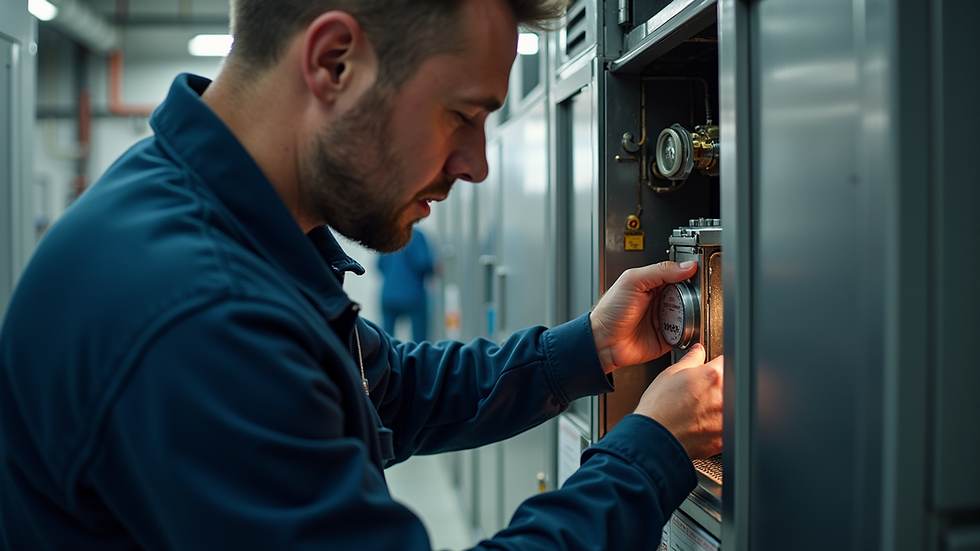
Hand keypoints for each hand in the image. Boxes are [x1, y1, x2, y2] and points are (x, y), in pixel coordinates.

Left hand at [589, 261, 696, 373]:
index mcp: (652, 284)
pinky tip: (688, 328)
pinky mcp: (667, 338)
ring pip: (689, 315)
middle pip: (687, 296)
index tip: (700, 275)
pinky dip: (689, 332)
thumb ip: (660, 271)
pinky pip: (684, 335)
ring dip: (694, 315)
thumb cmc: (610, 311)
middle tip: (699, 296)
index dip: (689, 275)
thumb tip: (686, 266)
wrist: (603, 340)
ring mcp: (664, 319)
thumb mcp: (633, 281)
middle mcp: (660, 301)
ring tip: (694, 313)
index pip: (678, 275)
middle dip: (695, 297)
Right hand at [634, 344, 722, 459]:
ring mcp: (727, 420)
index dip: (717, 364)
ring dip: (717, 407)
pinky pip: (724, 427)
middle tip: (698, 393)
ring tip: (696, 411)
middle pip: (731, 385)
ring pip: (729, 408)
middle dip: (718, 386)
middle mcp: (725, 398)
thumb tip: (698, 351)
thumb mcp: (670, 374)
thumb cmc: (659, 408)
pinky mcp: (723, 439)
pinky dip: (714, 426)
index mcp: (714, 376)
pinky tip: (697, 425)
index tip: (710, 369)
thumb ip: (691, 359)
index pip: (727, 361)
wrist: (654, 440)